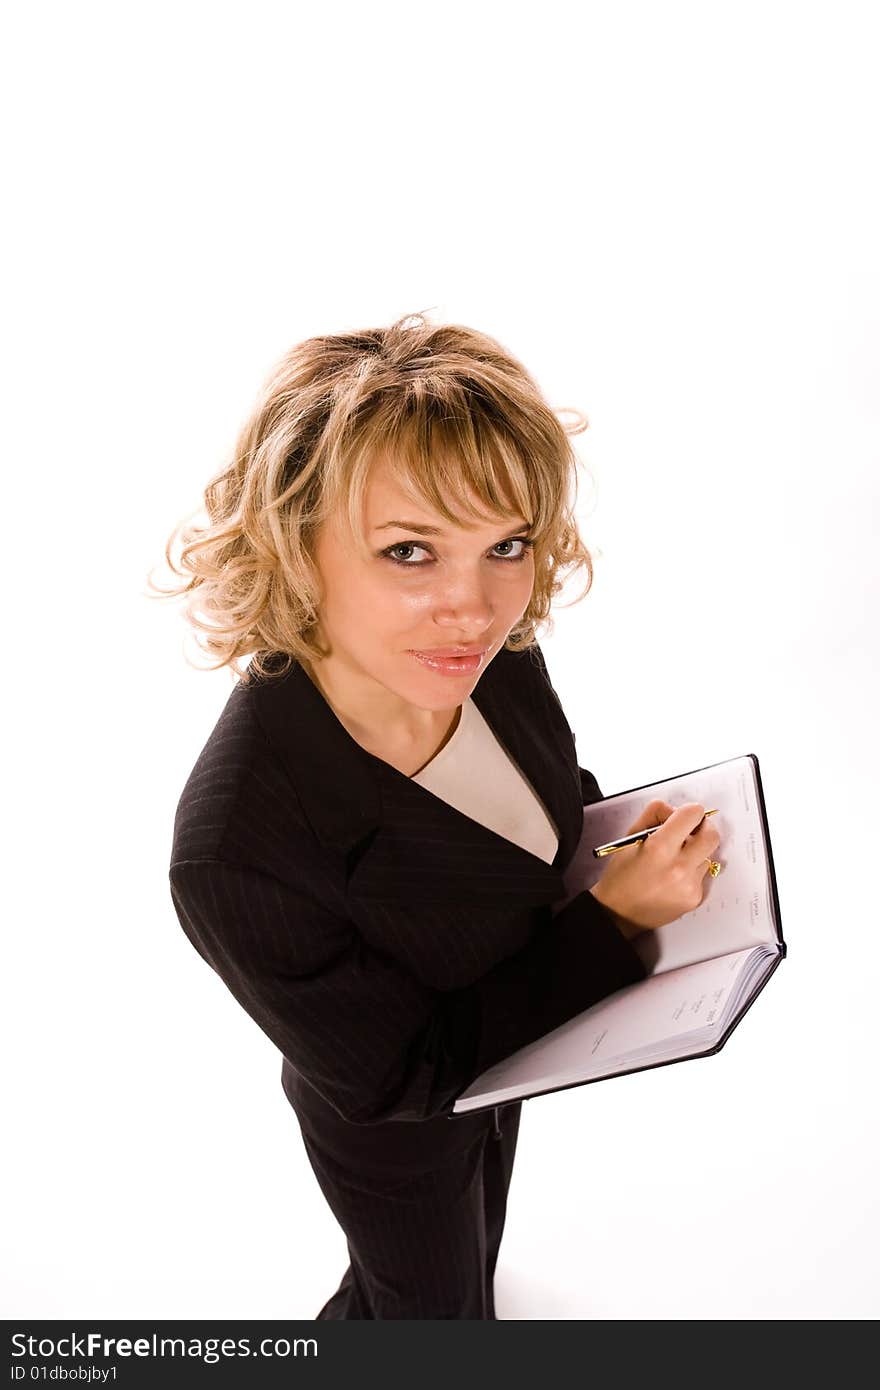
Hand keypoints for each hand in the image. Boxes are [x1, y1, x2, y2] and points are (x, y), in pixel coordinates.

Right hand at [589, 800, 721, 935]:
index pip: (693, 815)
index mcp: (659, 847)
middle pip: (712, 835)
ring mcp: (689, 885)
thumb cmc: (621, 876)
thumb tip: (676, 809)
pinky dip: (691, 872)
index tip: (685, 816)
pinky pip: (702, 875)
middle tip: (691, 832)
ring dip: (695, 853)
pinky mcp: (694, 898)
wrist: (618, 913)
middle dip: (703, 828)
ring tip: (673, 861)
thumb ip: (654, 815)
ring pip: (707, 856)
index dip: (689, 811)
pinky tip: (673, 878)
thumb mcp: (630, 837)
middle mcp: (678, 867)